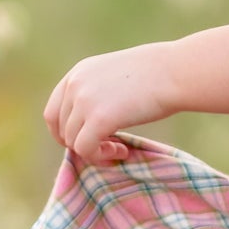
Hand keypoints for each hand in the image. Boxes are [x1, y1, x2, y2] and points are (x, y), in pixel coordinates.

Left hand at [44, 42, 176, 164]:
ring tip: (120, 148)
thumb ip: (96, 93)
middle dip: (81, 143)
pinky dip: (100, 157)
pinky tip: (122, 151)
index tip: (86, 139)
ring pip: (73, 142)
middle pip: (61, 129)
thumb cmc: (157, 74)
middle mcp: (75, 85)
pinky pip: (85, 149)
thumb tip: (86, 123)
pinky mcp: (99, 119)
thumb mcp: (115, 76)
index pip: (53, 112)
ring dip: (94, 151)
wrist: (176, 71)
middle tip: (108, 146)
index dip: (65, 132)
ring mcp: (85, 101)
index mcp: (78, 73)